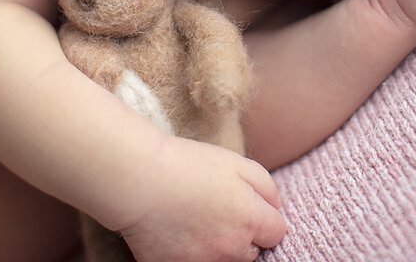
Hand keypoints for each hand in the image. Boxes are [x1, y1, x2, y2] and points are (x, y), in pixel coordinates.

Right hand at [117, 135, 285, 261]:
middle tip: (217, 212)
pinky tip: (179, 233)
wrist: (138, 180)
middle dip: (242, 236)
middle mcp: (232, 248)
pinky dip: (192, 255)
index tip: (246, 207)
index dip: (264, 218)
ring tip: (198, 222)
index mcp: (251, 219)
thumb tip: (276, 207)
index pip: (277, 233)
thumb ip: (266, 187)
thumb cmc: (187, 165)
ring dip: (219, 248)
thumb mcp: (236, 163)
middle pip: (252, 252)